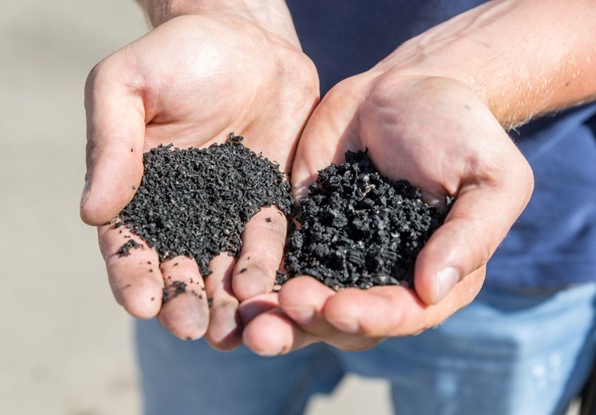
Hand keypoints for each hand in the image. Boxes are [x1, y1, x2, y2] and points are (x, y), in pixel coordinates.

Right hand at [81, 14, 317, 348]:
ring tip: (235, 329)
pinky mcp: (271, 201)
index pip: (129, 246)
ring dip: (229, 301)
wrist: (245, 41)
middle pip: (180, 269)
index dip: (132, 276)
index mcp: (140, 192)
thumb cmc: (175, 55)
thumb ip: (111, 145)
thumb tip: (91, 212)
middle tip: (191, 327)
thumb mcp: (126, 85)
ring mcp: (230, 211)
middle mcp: (185, 212)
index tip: (141, 302)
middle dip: (184, 301)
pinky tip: (273, 288)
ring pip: (227, 267)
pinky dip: (270, 266)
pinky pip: (272, 240)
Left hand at [242, 73, 532, 354]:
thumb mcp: (490, 177)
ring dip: (273, 315)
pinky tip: (231, 284)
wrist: (406, 90)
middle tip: (276, 317)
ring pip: (302, 302)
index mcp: (431, 277)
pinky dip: (255, 276)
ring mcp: (336, 256)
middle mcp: (380, 278)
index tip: (338, 307)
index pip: (401, 313)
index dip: (370, 318)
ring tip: (246, 315)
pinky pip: (276, 260)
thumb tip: (432, 290)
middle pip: (343, 321)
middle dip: (309, 324)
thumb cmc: (460, 130)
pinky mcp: (302, 230)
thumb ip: (471, 234)